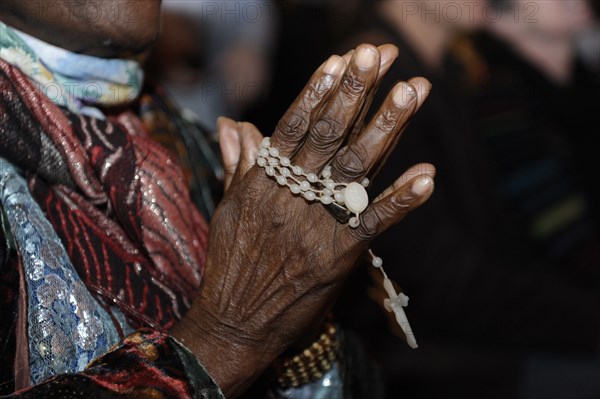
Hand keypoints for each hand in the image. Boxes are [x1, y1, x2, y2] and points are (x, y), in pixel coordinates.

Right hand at [173, 44, 434, 396]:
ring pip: (353, 169)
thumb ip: (239, 165)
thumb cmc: (231, 265)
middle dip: (356, 91)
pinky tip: (427, 176)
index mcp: (262, 183)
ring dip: (386, 127)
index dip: (318, 91)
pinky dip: (401, 199)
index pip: (292, 127)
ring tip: (412, 90)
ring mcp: (315, 226)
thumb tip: (233, 124)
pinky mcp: (337, 257)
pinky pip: (373, 225)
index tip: (340, 59)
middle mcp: (289, 197)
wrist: (235, 322)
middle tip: (380, 52)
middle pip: (328, 136)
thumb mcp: (229, 210)